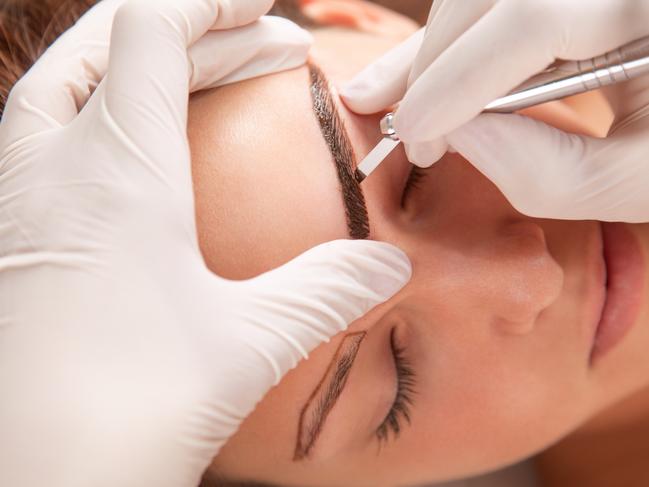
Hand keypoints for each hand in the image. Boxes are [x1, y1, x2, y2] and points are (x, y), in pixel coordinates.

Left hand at [0, 2, 410, 486]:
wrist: (32, 484)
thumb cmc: (132, 409)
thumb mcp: (251, 339)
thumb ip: (328, 288)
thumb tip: (389, 265)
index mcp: (115, 169)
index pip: (150, 28)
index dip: (210, 3)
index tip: (265, 11)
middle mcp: (49, 166)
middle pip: (103, 41)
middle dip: (185, 27)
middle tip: (254, 46)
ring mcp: (15, 199)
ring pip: (65, 83)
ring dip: (134, 61)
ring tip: (201, 75)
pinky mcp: (8, 234)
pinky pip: (47, 135)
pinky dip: (102, 113)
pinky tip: (142, 151)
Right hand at [342, 0, 648, 220]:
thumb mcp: (647, 183)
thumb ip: (548, 173)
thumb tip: (457, 136)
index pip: (529, 22)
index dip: (453, 80)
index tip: (410, 134)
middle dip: (434, 61)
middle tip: (400, 123)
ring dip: (440, 46)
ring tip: (397, 93)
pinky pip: (507, 4)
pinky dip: (469, 38)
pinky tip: (438, 69)